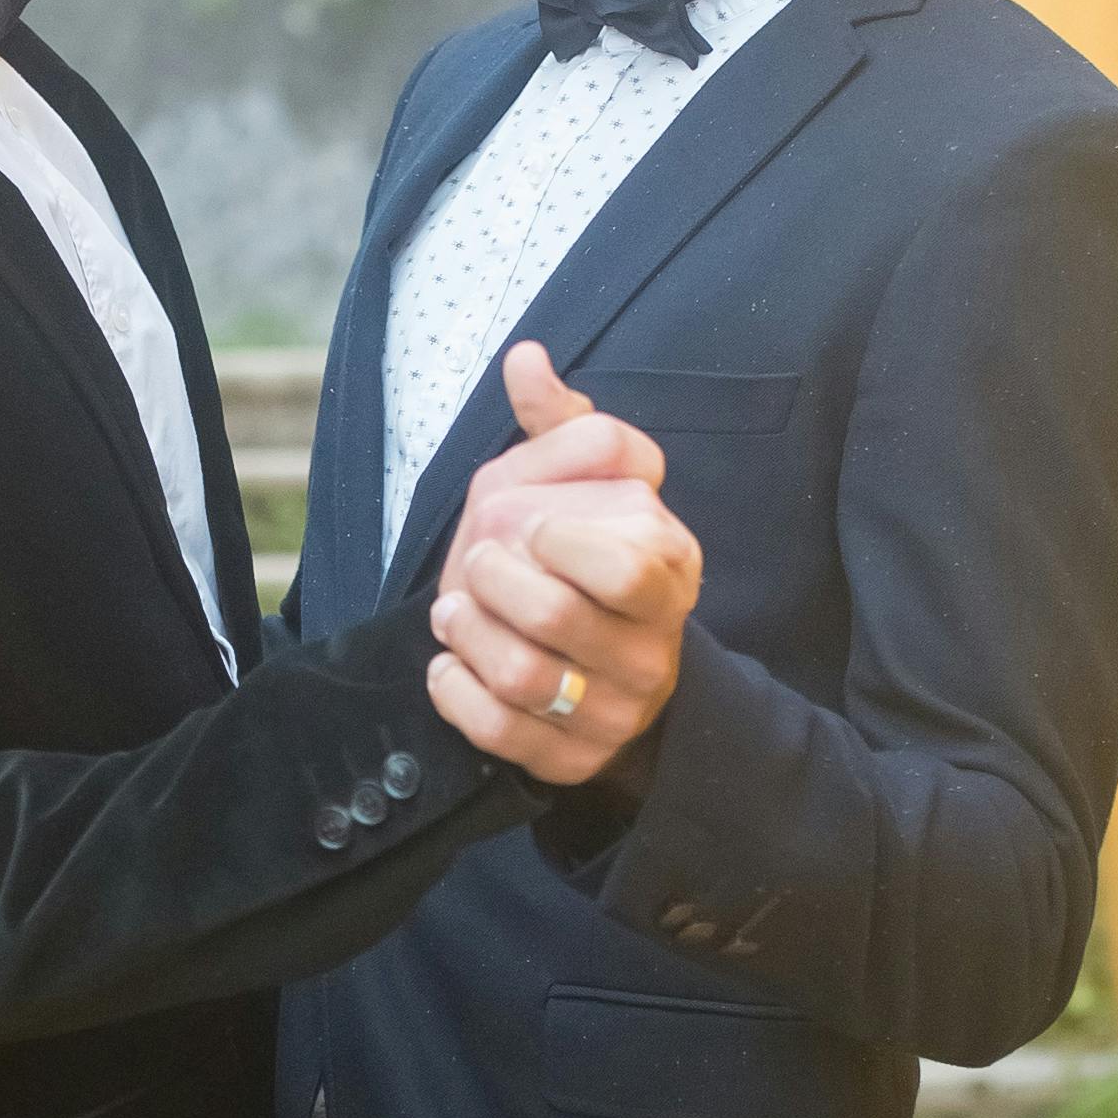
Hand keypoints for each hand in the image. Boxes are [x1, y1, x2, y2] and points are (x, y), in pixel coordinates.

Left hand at [429, 346, 701, 785]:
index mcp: (671, 573)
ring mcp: (616, 712)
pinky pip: (501, 732)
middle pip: (559, 618)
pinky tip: (446, 662)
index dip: (563, 542)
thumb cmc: (585, 556)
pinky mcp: (571, 759)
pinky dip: (456, 692)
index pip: (630, 567)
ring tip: (451, 609)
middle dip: (495, 583)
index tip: (528, 525)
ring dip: (468, 633)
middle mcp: (654, 649)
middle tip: (475, 564)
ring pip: (525, 679)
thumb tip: (526, 358)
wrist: (602, 669)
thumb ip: (562, 424)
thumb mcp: (582, 484)